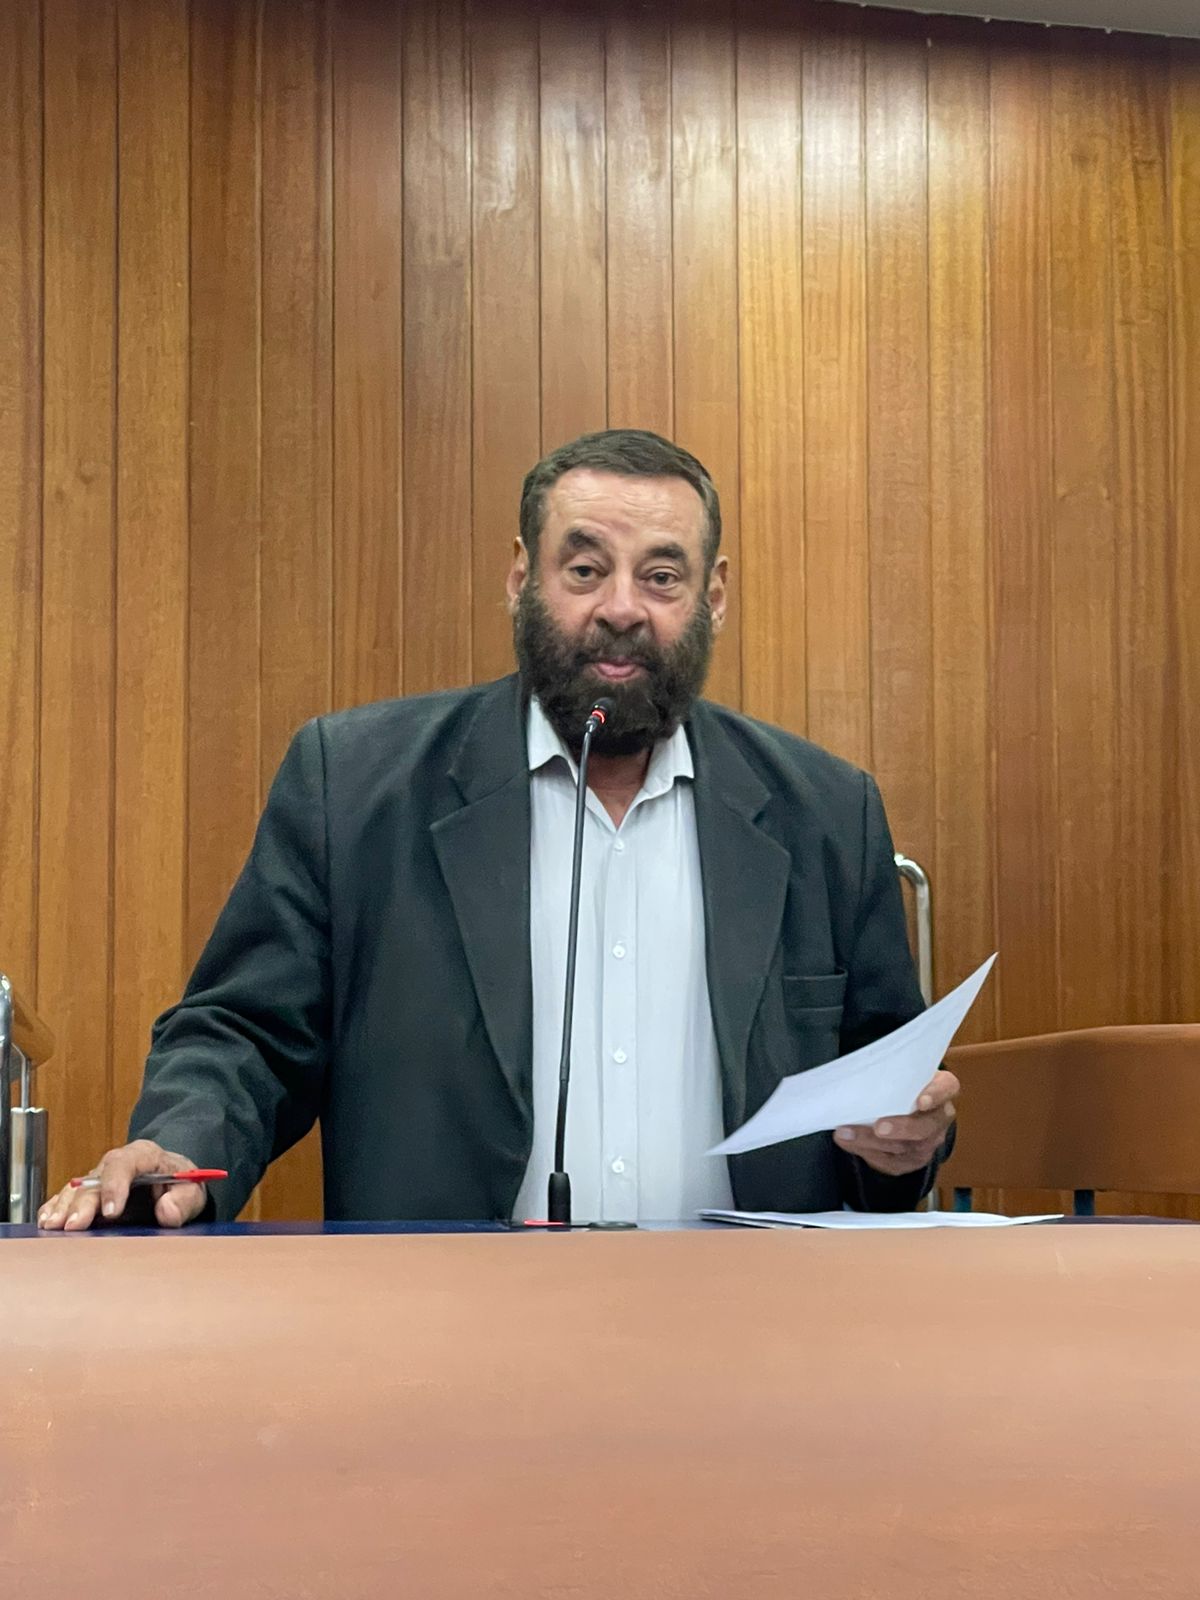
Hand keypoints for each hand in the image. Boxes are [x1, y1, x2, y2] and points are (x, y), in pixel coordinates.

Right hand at [37, 1140, 207, 1231]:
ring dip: (64, 1206)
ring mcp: (100, 1178)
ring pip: (77, 1187)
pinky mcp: (90, 1193)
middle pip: (95, 1178)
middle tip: (74, 1225)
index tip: (112, 1212)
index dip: (115, 1186)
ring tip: (52, 1226)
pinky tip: (46, 1220)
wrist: (173, 1182)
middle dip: (83, 1202)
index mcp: (144, 1155)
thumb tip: (167, 1211)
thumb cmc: (181, 1184)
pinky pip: (68, 1196)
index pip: (125, 1164)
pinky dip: (55, 1207)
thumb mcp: (193, 1192)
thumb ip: (184, 1201)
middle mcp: (117, 1164)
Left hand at [832, 1069, 958, 1177]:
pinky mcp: (912, 1160)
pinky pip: (892, 1161)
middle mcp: (940, 1118)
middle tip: (878, 1127)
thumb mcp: (902, 1073)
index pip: (945, 1089)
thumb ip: (889, 1073)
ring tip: (846, 1133)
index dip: (935, 1096)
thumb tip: (856, 1076)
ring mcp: (928, 1142)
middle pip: (926, 1128)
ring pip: (905, 1148)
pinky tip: (849, 1143)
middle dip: (902, 1128)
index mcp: (943, 1088)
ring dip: (872, 1141)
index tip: (920, 1102)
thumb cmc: (902, 1085)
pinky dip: (867, 1152)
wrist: (906, 1108)